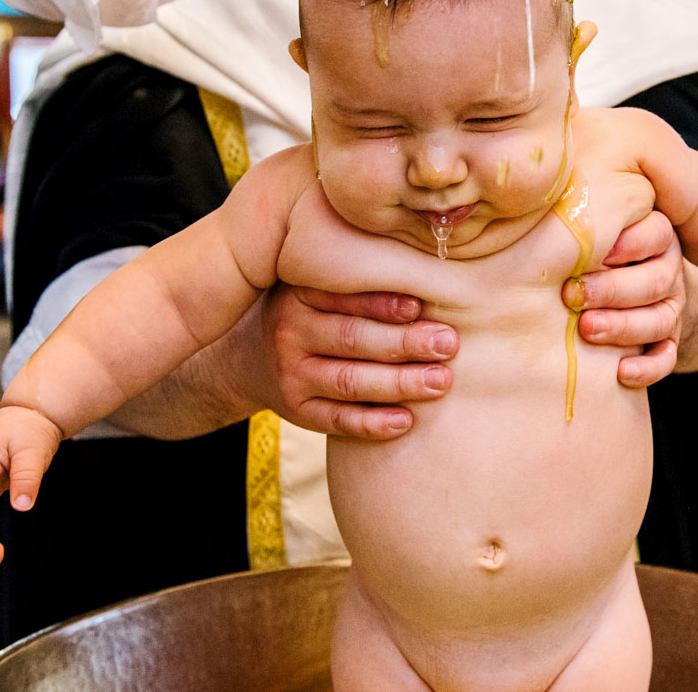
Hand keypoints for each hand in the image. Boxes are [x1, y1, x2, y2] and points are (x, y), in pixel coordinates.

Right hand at [256, 285, 459, 438]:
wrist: (249, 356)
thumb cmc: (309, 312)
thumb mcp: (316, 285)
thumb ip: (358, 280)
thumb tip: (431, 273)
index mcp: (299, 294)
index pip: (344, 298)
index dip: (382, 303)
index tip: (421, 306)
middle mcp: (291, 333)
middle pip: (352, 339)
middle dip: (404, 343)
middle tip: (448, 344)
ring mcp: (292, 375)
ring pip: (349, 382)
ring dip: (398, 383)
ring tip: (440, 381)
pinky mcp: (298, 411)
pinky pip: (338, 421)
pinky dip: (372, 424)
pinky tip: (406, 421)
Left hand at [567, 210, 682, 387]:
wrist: (609, 276)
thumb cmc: (583, 244)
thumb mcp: (586, 218)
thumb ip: (577, 210)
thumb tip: (541, 195)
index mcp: (652, 234)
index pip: (655, 234)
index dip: (627, 244)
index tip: (595, 252)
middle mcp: (666, 269)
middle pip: (656, 280)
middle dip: (613, 290)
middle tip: (573, 295)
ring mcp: (668, 306)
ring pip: (660, 319)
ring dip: (623, 327)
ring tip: (586, 329)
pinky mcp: (666, 339)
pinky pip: (667, 356)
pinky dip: (647, 367)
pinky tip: (620, 372)